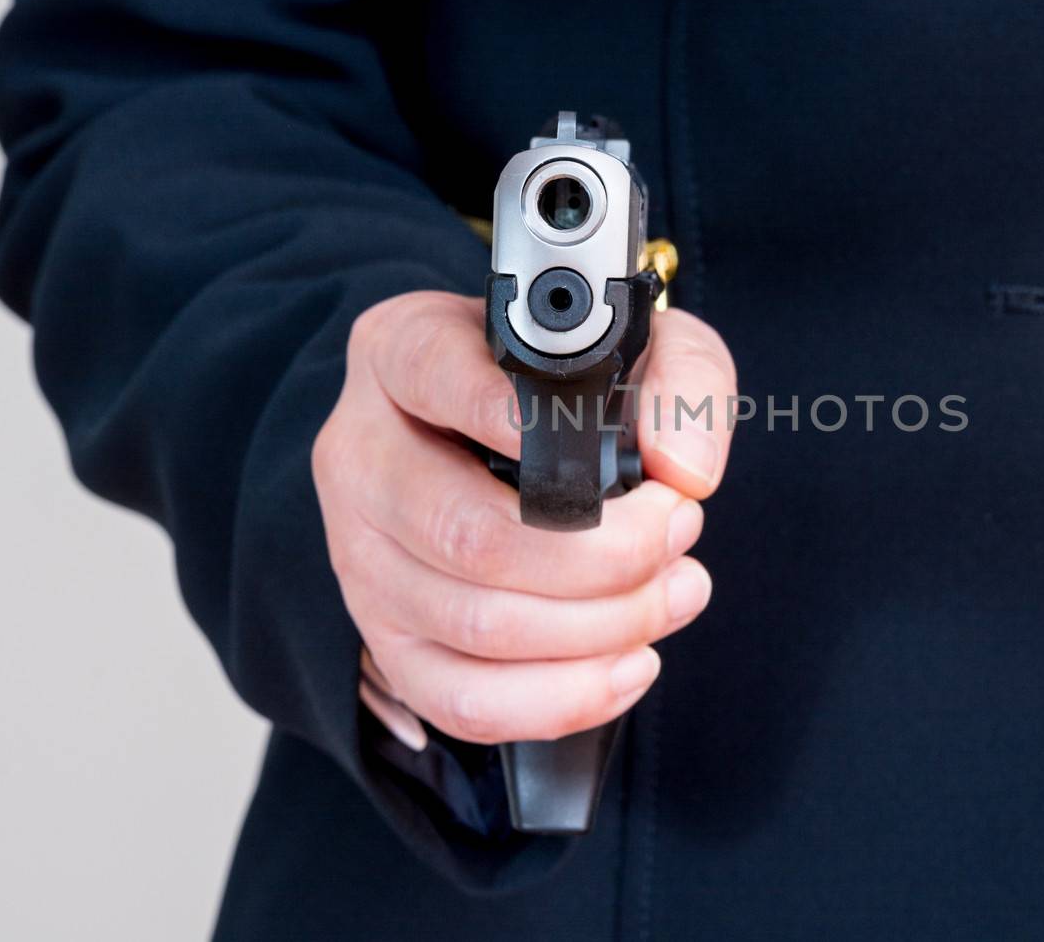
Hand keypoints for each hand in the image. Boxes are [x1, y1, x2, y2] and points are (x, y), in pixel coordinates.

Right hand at [312, 291, 735, 745]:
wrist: (524, 445)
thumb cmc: (572, 388)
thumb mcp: (641, 343)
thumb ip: (682, 380)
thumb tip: (682, 469)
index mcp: (401, 354)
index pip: (431, 372)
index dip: (506, 416)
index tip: (596, 457)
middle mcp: (361, 456)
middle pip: (469, 535)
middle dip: (607, 554)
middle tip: (680, 528)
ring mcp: (362, 559)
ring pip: (476, 626)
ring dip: (604, 626)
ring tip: (677, 590)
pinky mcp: (387, 643)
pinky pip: (464, 700)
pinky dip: (565, 698)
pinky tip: (630, 662)